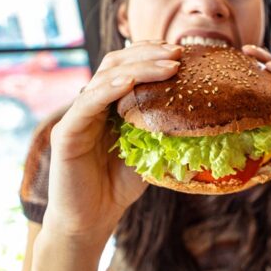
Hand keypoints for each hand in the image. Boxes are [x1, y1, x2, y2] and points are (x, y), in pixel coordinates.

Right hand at [44, 41, 182, 244]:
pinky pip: (88, 104)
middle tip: (177, 52)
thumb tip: (204, 115)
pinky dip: (109, 89)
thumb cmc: (120, 185)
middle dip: (148, 54)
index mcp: (110, 104)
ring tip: (168, 65)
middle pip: (116, 63)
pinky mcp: (67, 133)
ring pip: (104, 78)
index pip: (127, 66)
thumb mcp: (150, 150)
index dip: (150, 53)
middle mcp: (92, 103)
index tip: (178, 51)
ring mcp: (78, 116)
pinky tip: (130, 82)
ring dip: (138, 67)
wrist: (92, 219)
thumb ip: (163, 128)